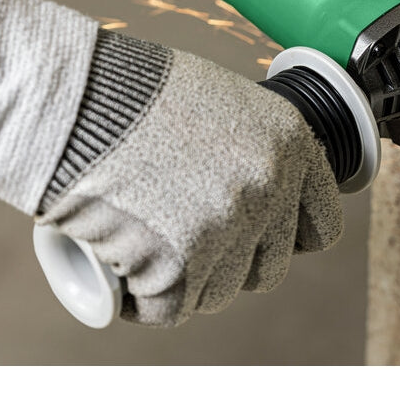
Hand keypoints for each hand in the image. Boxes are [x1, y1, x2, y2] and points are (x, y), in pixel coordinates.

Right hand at [36, 31, 342, 325]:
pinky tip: (121, 268)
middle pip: (268, 267)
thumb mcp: (218, 101)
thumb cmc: (136, 90)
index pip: (321, 225)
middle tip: (185, 240)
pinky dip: (142, 299)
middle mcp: (271, 186)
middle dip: (229, 264)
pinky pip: (169, 309)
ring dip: (184, 281)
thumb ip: (250, 147)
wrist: (78, 97)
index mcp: (291, 141)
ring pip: (219, 292)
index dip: (286, 237)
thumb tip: (259, 185)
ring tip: (145, 242)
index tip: (258, 237)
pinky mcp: (179, 264)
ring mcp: (228, 227)